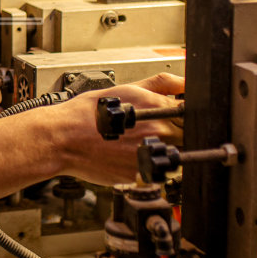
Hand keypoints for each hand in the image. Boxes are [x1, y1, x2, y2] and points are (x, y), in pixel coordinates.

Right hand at [48, 72, 185, 185]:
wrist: (64, 138)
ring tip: (140, 145)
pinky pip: (157, 173)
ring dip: (164, 152)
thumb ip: (162, 83)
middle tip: (151, 132)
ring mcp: (150, 155)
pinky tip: (130, 157)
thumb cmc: (89, 113)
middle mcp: (158, 132)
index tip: (174, 119)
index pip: (191, 114)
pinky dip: (149, 167)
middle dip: (175, 135)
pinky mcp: (141, 175)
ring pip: (174, 157)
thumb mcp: (127, 88)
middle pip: (187, 137)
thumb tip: (186, 82)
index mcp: (158, 108)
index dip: (184, 117)